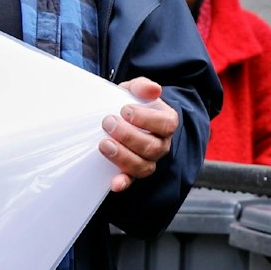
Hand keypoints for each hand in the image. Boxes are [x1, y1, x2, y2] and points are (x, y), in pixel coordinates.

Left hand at [100, 77, 179, 193]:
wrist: (119, 118)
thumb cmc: (130, 104)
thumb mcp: (134, 90)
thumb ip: (142, 86)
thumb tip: (153, 89)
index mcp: (167, 122)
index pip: (166, 124)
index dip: (146, 119)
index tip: (125, 110)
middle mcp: (161, 144)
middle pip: (153, 147)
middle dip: (129, 136)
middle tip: (108, 123)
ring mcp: (148, 160)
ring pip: (143, 166)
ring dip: (123, 156)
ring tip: (104, 144)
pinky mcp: (132, 172)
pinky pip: (131, 181)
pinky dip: (123, 183)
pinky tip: (114, 182)